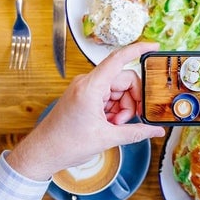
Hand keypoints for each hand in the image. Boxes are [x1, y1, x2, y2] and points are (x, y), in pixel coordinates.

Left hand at [7, 42, 164, 180]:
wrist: (44, 152)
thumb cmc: (65, 143)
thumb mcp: (107, 138)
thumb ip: (136, 132)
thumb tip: (156, 130)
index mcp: (90, 87)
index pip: (118, 59)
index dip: (138, 50)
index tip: (154, 47)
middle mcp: (88, 83)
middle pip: (124, 80)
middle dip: (132, 100)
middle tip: (129, 119)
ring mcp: (86, 89)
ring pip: (118, 90)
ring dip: (122, 108)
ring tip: (114, 125)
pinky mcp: (85, 96)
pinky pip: (109, 96)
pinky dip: (114, 109)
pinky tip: (109, 124)